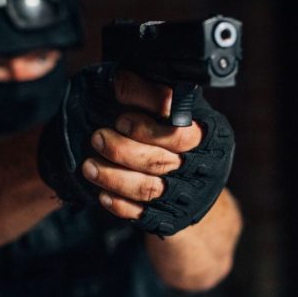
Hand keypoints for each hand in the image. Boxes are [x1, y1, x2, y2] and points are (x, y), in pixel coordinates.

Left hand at [37, 63, 233, 234]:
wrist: (196, 182)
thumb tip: (120, 80)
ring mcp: (186, 195)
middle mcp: (202, 166)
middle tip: (97, 137)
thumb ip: (152, 93)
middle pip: (160, 161)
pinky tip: (102, 194)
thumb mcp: (172, 107)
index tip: (120, 117)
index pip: (179, 131)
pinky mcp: (170, 217)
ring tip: (89, 166)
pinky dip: (120, 205)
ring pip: (148, 189)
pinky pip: (142, 215)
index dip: (146, 127)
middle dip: (122, 150)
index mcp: (208, 133)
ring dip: (114, 177)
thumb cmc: (176, 133)